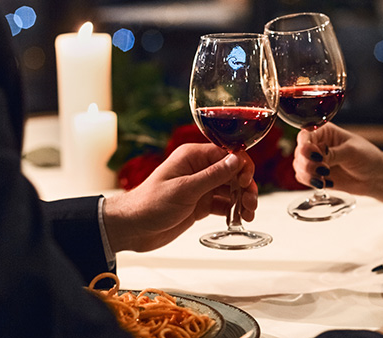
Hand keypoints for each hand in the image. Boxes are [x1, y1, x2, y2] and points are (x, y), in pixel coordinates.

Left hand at [103, 143, 258, 252]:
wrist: (132, 228)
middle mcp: (199, 169)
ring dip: (242, 200)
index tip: (246, 182)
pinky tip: (238, 219)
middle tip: (250, 203)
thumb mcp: (185, 189)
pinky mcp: (199, 204)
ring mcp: (200, 187)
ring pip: (230, 189)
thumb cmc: (150, 204)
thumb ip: (214, 175)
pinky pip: (223, 204)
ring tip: (248, 214)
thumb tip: (237, 160)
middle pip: (233, 172)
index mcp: (193, 157)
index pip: (228, 154)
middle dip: (245, 187)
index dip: (242, 166)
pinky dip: (233, 210)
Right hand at [293, 123, 382, 195]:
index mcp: (325, 131)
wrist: (376, 177)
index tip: (316, 156)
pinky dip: (310, 182)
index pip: (305, 135)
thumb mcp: (352, 152)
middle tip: (324, 170)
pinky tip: (325, 183)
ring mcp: (315, 160)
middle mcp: (317, 144)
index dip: (306, 146)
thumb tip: (315, 155)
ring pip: (299, 166)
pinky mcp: (316, 174)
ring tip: (324, 178)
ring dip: (308, 174)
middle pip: (299, 152)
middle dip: (307, 163)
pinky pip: (303, 178)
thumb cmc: (368, 158)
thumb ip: (332, 153)